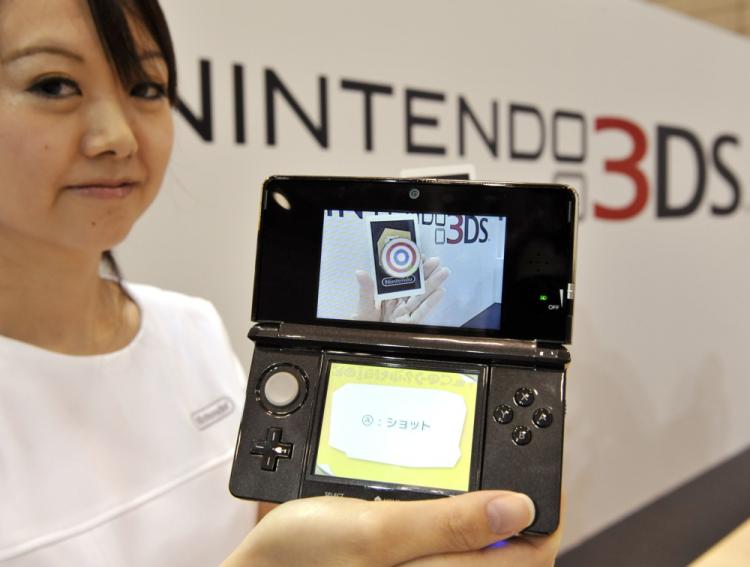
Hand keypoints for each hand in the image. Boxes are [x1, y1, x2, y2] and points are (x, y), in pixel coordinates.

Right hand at [222, 491, 560, 566]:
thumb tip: (520, 506)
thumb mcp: (377, 531)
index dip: (544, 509)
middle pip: (508, 547)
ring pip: (475, 541)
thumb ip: (448, 524)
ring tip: (471, 466)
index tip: (544, 467)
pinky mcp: (403, 564)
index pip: (531, 554)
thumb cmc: (306, 562)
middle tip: (505, 455)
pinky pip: (444, 541)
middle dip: (514, 499)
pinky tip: (430, 489)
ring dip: (481, 501)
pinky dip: (448, 510)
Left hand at [353, 257, 449, 323]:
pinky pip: (421, 313)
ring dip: (432, 284)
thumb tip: (360, 272)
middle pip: (414, 286)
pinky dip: (431, 303)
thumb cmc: (361, 325)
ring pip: (420, 297)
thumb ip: (366, 291)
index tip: (419, 256)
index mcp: (386, 296)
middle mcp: (397, 303)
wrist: (362, 343)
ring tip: (444, 272)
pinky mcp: (409, 325)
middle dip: (426, 273)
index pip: (401, 279)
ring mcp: (404, 314)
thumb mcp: (362, 307)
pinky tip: (440, 292)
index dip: (410, 268)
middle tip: (437, 261)